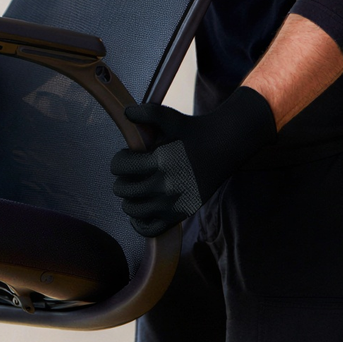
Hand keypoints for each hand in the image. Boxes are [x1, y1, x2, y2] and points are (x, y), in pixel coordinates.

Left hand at [109, 87, 275, 236]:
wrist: (223, 146)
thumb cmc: (192, 131)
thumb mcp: (170, 117)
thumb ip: (147, 112)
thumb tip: (126, 112)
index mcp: (161, 162)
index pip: (120, 167)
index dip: (119, 159)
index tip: (128, 155)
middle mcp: (167, 187)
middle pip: (122, 189)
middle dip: (122, 177)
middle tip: (133, 171)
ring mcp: (174, 204)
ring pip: (132, 209)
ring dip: (128, 197)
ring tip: (136, 187)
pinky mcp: (181, 215)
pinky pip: (150, 229)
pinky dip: (139, 222)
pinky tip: (140, 209)